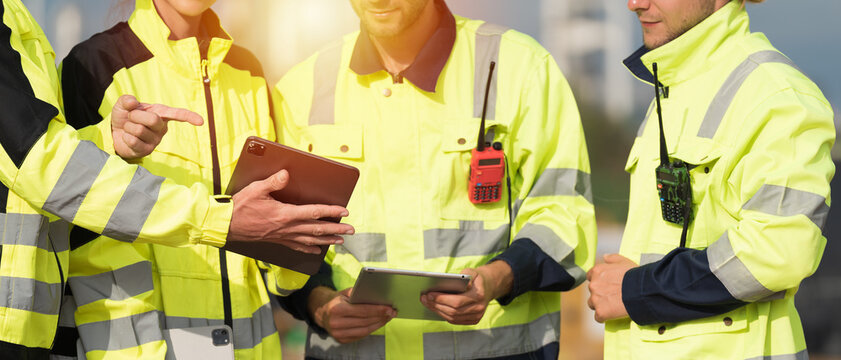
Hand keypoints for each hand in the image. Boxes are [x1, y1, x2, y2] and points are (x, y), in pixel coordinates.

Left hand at [111, 94, 203, 158]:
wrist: (115, 133)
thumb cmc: (125, 117)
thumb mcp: (124, 105)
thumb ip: (126, 100)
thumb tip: (132, 102)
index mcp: (161, 113)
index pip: (177, 114)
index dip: (189, 117)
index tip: (201, 122)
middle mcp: (162, 127)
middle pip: (153, 120)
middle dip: (135, 115)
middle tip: (130, 117)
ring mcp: (156, 140)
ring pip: (139, 130)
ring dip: (128, 127)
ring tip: (129, 128)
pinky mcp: (147, 151)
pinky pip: (134, 141)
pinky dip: (125, 137)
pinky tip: (127, 137)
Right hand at [228, 169, 354, 253]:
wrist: (226, 225)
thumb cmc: (240, 207)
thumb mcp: (256, 189)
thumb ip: (273, 182)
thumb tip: (286, 174)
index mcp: (285, 214)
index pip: (314, 213)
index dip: (331, 212)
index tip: (345, 212)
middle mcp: (288, 227)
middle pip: (317, 229)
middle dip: (336, 229)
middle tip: (351, 230)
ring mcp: (283, 236)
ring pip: (311, 240)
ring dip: (327, 239)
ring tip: (341, 240)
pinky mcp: (278, 240)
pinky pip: (297, 246)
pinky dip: (309, 248)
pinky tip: (317, 250)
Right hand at [309, 287, 395, 343]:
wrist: (322, 312)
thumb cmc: (338, 300)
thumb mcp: (345, 292)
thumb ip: (359, 293)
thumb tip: (379, 295)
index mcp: (336, 309)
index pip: (362, 310)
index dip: (377, 310)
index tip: (389, 308)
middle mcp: (336, 323)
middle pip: (365, 321)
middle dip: (381, 317)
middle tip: (392, 312)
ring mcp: (338, 334)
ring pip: (364, 331)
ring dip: (378, 324)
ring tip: (388, 317)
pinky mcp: (341, 340)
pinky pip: (361, 335)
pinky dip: (371, 329)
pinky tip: (379, 323)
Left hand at [420, 261, 512, 324]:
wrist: (488, 287)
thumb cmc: (476, 278)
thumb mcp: (473, 271)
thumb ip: (466, 274)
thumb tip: (459, 282)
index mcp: (478, 296)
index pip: (457, 302)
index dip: (441, 299)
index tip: (429, 294)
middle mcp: (479, 308)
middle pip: (453, 311)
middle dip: (436, 305)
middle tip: (424, 298)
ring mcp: (476, 316)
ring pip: (452, 318)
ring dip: (437, 311)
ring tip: (427, 303)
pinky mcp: (473, 320)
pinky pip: (455, 321)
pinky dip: (443, 315)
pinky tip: (435, 308)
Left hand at [586, 253, 634, 322]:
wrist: (641, 291)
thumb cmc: (634, 276)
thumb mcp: (624, 261)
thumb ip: (612, 258)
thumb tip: (605, 257)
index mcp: (597, 271)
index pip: (590, 276)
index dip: (598, 281)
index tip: (606, 285)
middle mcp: (593, 285)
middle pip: (592, 291)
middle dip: (600, 293)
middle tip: (612, 296)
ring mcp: (596, 299)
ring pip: (593, 304)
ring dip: (600, 305)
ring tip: (613, 305)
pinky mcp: (601, 312)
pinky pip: (598, 317)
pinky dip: (604, 317)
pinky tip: (613, 314)